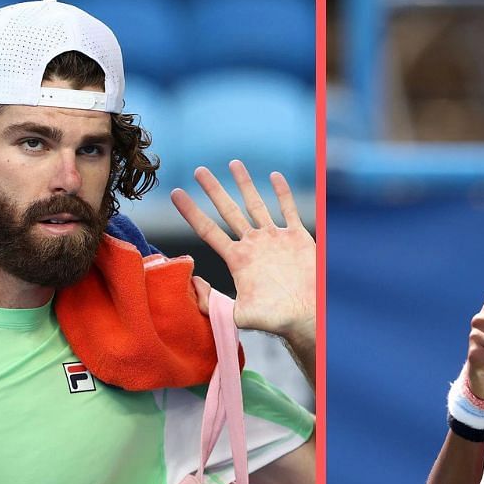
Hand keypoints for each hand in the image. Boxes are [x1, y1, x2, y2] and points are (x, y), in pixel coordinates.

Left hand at [171, 161, 316, 352]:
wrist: (306, 318)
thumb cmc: (273, 320)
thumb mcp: (236, 315)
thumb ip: (211, 302)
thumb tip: (191, 281)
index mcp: (237, 260)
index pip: (208, 230)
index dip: (191, 212)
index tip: (176, 193)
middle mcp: (253, 245)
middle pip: (228, 211)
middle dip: (213, 190)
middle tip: (199, 170)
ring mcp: (274, 239)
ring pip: (256, 204)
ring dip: (245, 184)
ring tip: (233, 163)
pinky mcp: (297, 238)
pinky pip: (288, 210)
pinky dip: (282, 193)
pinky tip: (274, 176)